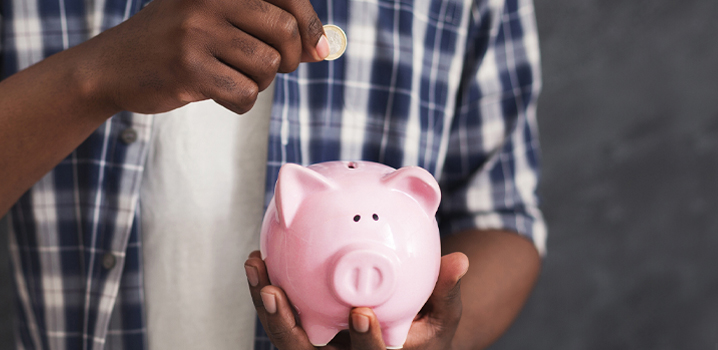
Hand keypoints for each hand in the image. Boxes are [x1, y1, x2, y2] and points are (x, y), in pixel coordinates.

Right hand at [79, 0, 328, 113]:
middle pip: (284, 33)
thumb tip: (323, 47)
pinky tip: (218, 93)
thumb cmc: (173, 42)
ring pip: (266, 67)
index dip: (311, 25)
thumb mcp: (216, 18)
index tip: (318, 49)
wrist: (111, 67)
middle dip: (287, 60)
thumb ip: (266, 27)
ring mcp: (197, 32)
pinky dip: (240, 101)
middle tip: (269, 69)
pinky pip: (244, 94)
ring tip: (232, 77)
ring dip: (258, 82)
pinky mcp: (188, 68)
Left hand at [244, 251, 469, 349]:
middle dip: (287, 327)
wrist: (403, 340)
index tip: (360, 313)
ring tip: (257, 269)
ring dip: (267, 306)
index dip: (365, 340)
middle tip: (276, 295)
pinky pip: (281, 317)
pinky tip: (259, 261)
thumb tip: (460, 261)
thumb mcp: (442, 317)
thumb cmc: (424, 330)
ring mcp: (320, 349)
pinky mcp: (304, 333)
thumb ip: (446, 291)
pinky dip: (268, 292)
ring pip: (285, 336)